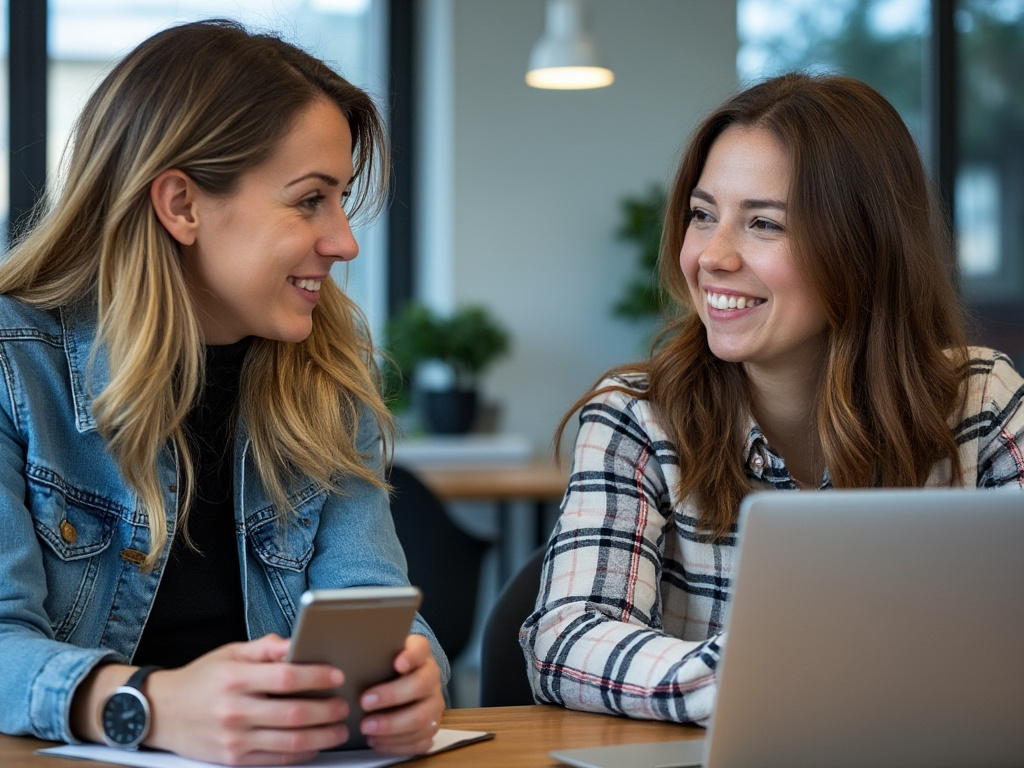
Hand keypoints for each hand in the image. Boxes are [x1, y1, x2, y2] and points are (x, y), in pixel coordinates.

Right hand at [145, 634, 349, 764]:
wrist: (160, 713)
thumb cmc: (200, 679)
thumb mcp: (229, 654)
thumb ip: (264, 649)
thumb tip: (295, 642)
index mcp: (235, 679)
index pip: (285, 677)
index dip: (316, 677)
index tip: (337, 675)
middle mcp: (234, 710)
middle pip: (293, 713)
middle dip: (327, 710)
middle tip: (345, 705)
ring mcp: (233, 739)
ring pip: (289, 741)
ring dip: (322, 736)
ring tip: (340, 728)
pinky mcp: (233, 760)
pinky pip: (276, 760)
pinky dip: (302, 753)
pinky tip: (315, 744)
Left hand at [358, 633, 444, 753]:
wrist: (402, 682)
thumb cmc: (386, 667)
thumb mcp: (381, 653)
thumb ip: (372, 653)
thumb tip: (347, 656)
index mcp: (421, 654)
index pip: (421, 649)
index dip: (411, 657)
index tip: (397, 664)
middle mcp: (432, 677)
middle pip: (420, 686)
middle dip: (391, 696)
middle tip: (364, 703)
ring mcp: (434, 703)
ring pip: (422, 718)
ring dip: (392, 726)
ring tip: (366, 728)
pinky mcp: (433, 726)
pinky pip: (421, 741)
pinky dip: (397, 744)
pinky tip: (377, 741)